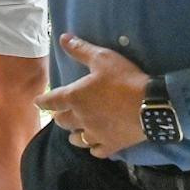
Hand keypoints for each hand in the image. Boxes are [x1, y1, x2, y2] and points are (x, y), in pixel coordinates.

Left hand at [34, 32, 149, 159]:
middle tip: (61, 113)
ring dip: (74, 133)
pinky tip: (96, 144)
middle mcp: (81, 118)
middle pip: (62, 122)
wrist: (152, 106)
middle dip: (60, 116)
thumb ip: (81, 49)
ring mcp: (95, 135)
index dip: (43, 101)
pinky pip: (96, 151)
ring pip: (76, 140)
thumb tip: (63, 38)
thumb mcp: (103, 58)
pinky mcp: (111, 145)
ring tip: (77, 129)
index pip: (51, 101)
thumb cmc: (124, 79)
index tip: (38, 103)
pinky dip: (93, 148)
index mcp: (75, 97)